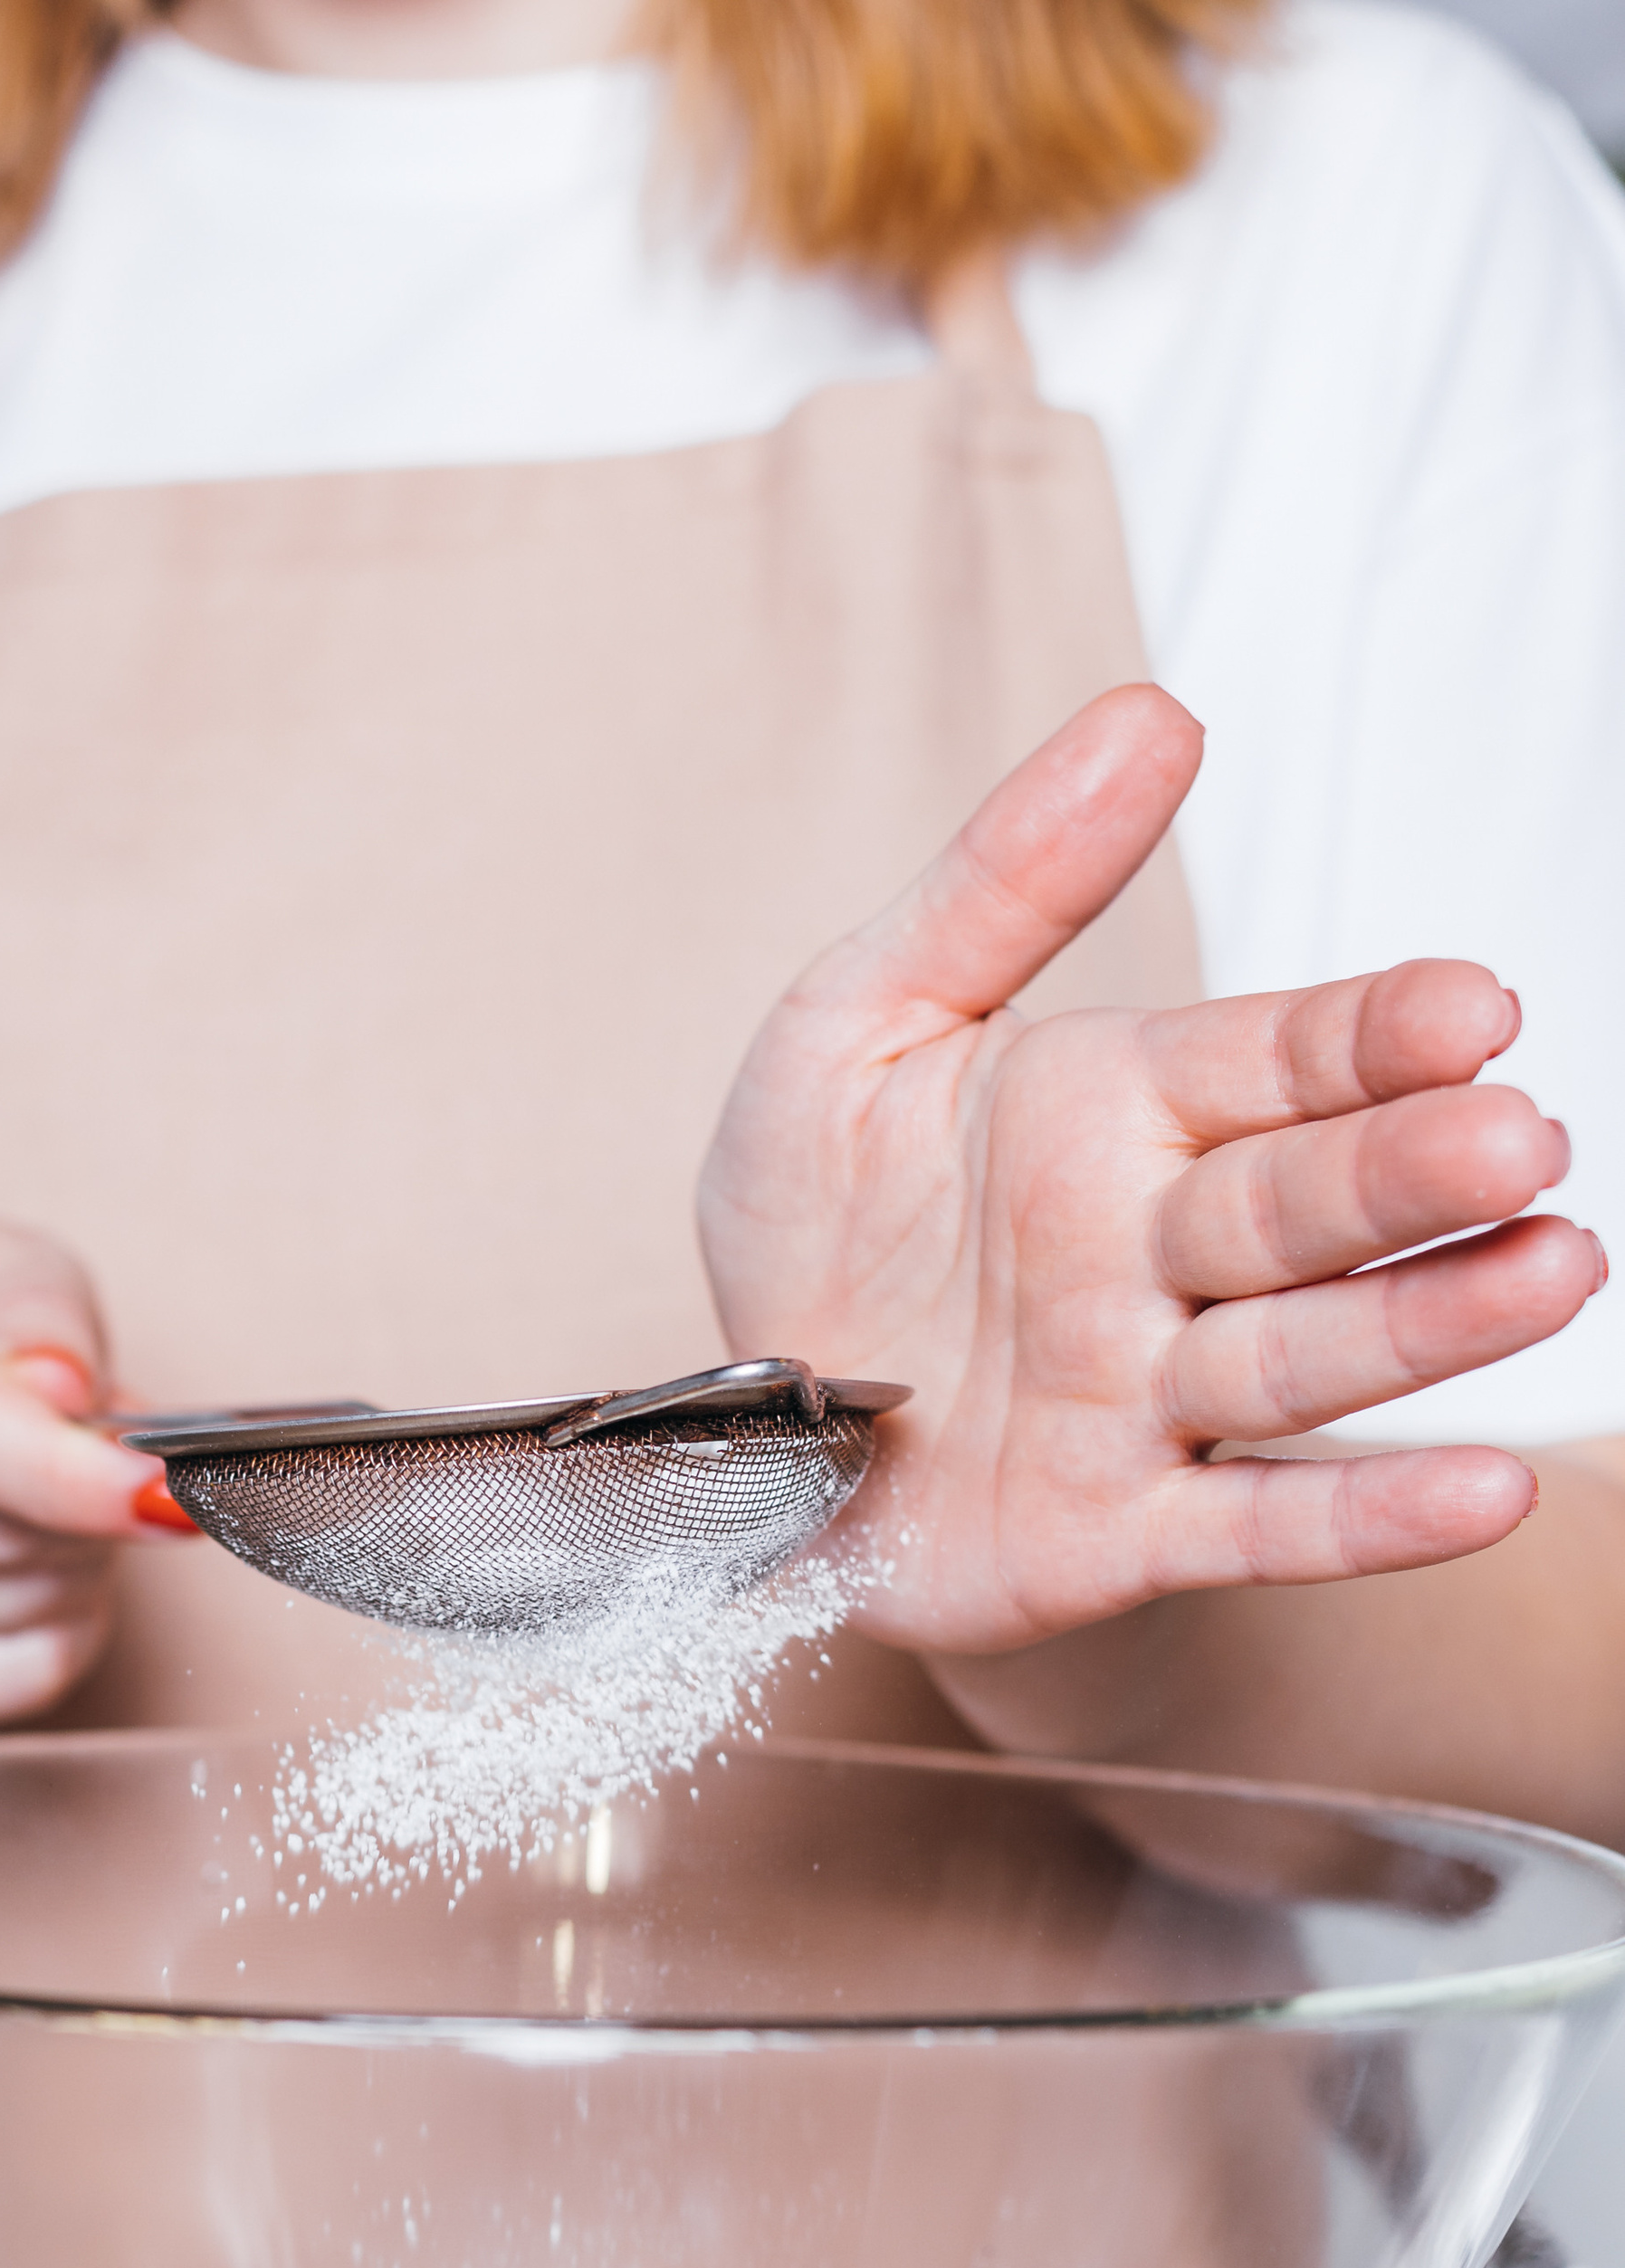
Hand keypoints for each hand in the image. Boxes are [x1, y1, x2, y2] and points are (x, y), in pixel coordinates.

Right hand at [0, 1205, 190, 1727]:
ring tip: (48, 1507)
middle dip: (82, 1507)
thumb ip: (34, 1303)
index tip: (160, 1490)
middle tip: (104, 1464)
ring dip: (73, 1565)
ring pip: (0, 1610)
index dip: (55, 1468)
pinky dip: (55, 1634)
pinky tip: (32, 1576)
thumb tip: (64, 1394)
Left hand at [697, 687, 1603, 1657]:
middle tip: (1519, 1136)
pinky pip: (1258, 1524)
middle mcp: (1157, 1253)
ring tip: (1551, 1269)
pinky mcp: (1118, 1531)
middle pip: (1308, 1203)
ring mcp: (1148, 1397)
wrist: (745, 1433)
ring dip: (1433, 1320)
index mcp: (1118, 1111)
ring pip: (1310, 1355)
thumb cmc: (819, 1219)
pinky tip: (1484, 1492)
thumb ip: (1003, 883)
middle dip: (1414, 1170)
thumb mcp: (856, 1026)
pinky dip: (1368, 1515)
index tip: (1470, 1005)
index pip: (1275, 1060)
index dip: (1370, 1037)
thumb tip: (1153, 716)